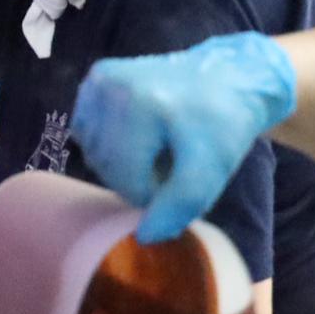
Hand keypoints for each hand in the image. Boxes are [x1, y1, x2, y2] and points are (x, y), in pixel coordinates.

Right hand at [72, 31, 296, 244]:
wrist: (228, 77)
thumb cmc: (222, 125)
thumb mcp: (211, 170)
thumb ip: (180, 205)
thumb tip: (143, 236)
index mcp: (143, 105)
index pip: (125, 176)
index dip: (149, 193)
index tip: (176, 184)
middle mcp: (113, 85)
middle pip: (104, 163)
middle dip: (133, 177)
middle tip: (167, 168)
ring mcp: (101, 78)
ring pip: (91, 148)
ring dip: (119, 161)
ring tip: (153, 151)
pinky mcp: (96, 76)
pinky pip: (86, 128)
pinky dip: (107, 141)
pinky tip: (134, 136)